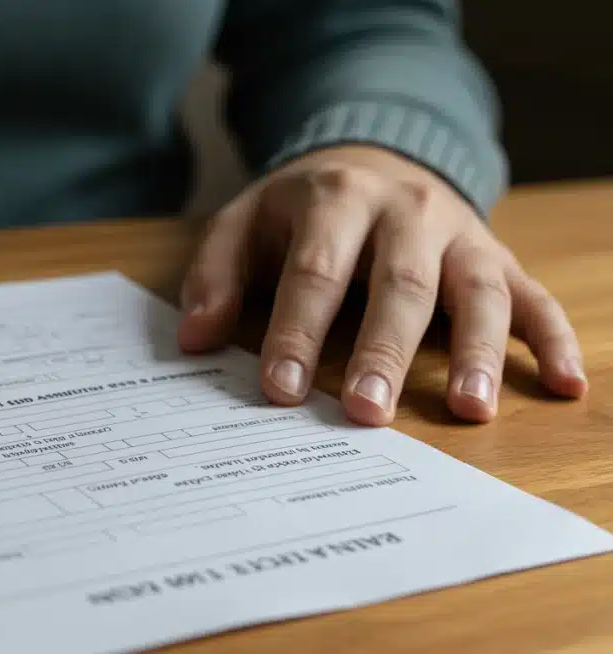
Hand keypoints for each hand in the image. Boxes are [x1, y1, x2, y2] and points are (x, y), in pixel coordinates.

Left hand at [178, 145, 586, 424]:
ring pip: (477, 291)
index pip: (315, 271)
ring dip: (478, 352)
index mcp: (336, 199)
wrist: (373, 154)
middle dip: (383, 350)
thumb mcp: (244, 221)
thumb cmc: (300, 208)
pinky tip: (563, 384)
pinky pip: (534, 296)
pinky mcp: (497, 255)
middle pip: (400, 285)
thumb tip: (194, 340)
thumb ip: (215, 274)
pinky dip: (554, 338)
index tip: (280, 390)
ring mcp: (459, 234)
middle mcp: (406, 211)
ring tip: (470, 409)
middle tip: (366, 412)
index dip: (297, 331)